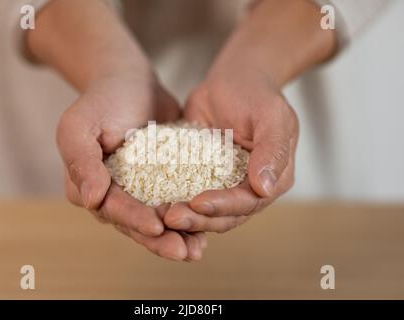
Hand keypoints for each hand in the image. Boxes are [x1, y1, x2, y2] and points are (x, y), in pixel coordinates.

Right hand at [57, 71, 206, 260]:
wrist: (131, 81)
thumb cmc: (102, 100)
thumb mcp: (80, 126)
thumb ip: (82, 162)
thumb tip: (90, 201)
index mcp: (88, 186)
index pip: (112, 209)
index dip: (134, 220)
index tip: (157, 226)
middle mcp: (111, 194)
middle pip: (135, 224)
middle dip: (159, 240)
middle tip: (184, 252)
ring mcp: (137, 191)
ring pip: (157, 220)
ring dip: (177, 236)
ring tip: (198, 250)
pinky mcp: (160, 183)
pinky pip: (174, 203)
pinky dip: (189, 216)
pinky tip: (207, 228)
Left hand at [164, 0, 335, 232]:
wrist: (232, 80)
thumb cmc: (255, 93)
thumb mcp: (271, 116)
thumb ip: (272, 151)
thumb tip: (264, 189)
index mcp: (273, 179)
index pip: (249, 202)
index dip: (224, 206)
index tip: (197, 204)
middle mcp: (250, 188)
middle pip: (226, 215)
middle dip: (200, 219)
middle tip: (171, 217)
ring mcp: (226, 185)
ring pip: (207, 212)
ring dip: (187, 217)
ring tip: (162, 215)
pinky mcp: (203, 177)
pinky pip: (190, 194)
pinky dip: (176, 201)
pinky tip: (156, 205)